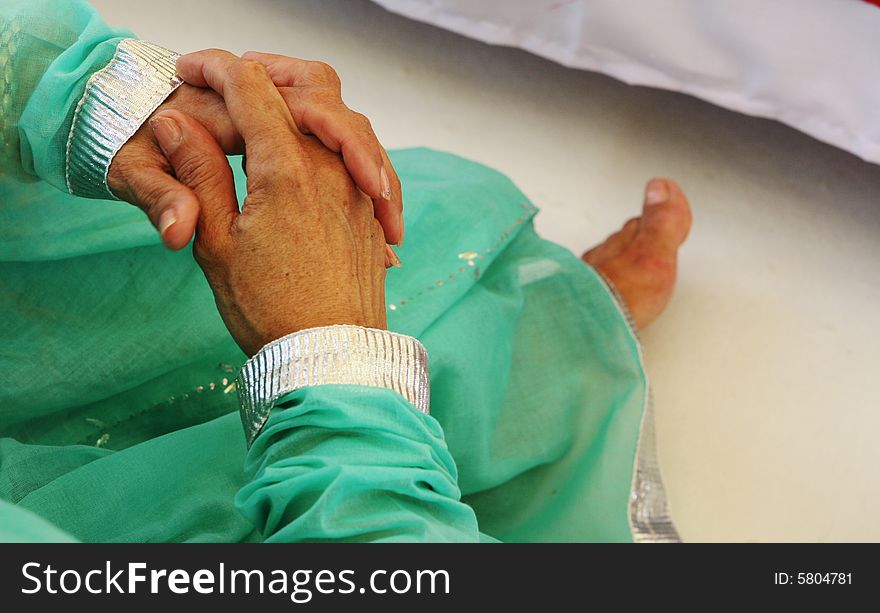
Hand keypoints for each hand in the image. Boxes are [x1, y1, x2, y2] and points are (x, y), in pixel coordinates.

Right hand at [149, 51, 386, 355]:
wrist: (332, 359)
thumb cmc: (271, 311)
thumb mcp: (216, 245)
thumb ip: (198, 175)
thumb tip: (178, 125)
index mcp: (286, 170)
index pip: (250, 89)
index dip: (215, 68)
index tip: (189, 70)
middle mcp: (331, 169)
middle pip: (304, 87)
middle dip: (263, 71)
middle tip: (229, 76)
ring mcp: (358, 188)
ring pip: (338, 117)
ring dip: (301, 101)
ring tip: (268, 107)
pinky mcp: (371, 209)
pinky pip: (357, 154)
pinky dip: (331, 138)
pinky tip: (311, 152)